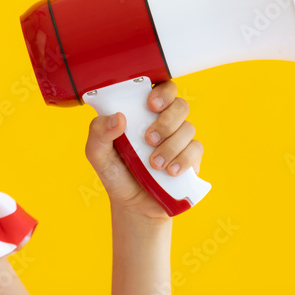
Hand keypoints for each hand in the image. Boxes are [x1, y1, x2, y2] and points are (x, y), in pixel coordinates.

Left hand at [84, 79, 202, 220]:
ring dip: (171, 145)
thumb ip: (99, 132)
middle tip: (148, 139)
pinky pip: (196, 149)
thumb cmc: (116, 172)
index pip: (160, 88)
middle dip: (166, 121)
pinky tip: (169, 172)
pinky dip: (183, 160)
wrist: (133, 206)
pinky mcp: (191, 158)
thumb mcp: (97, 153)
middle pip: (180, 105)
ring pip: (188, 128)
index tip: (150, 104)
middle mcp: (164, 122)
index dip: (161, 91)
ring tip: (154, 164)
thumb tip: (118, 117)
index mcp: (143, 112)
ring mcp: (180, 139)